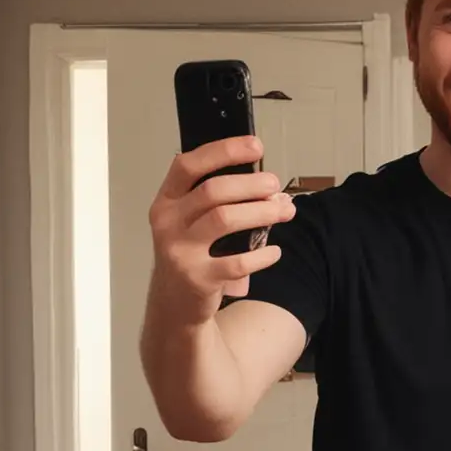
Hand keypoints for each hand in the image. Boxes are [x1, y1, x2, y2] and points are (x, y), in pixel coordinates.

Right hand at [147, 135, 296, 315]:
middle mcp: (168, 223)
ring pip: (224, 219)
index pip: (189, 165)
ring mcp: (179, 251)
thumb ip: (221, 201)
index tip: (256, 147)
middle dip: (251, 184)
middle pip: (213, 191)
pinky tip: (275, 252)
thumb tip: (270, 188)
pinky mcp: (196, 279)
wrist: (175, 304)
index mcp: (167, 201)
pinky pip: (237, 262)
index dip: (224, 151)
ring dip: (261, 212)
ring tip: (284, 211)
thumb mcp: (192, 222)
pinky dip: (262, 255)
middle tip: (275, 185)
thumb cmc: (190, 254)